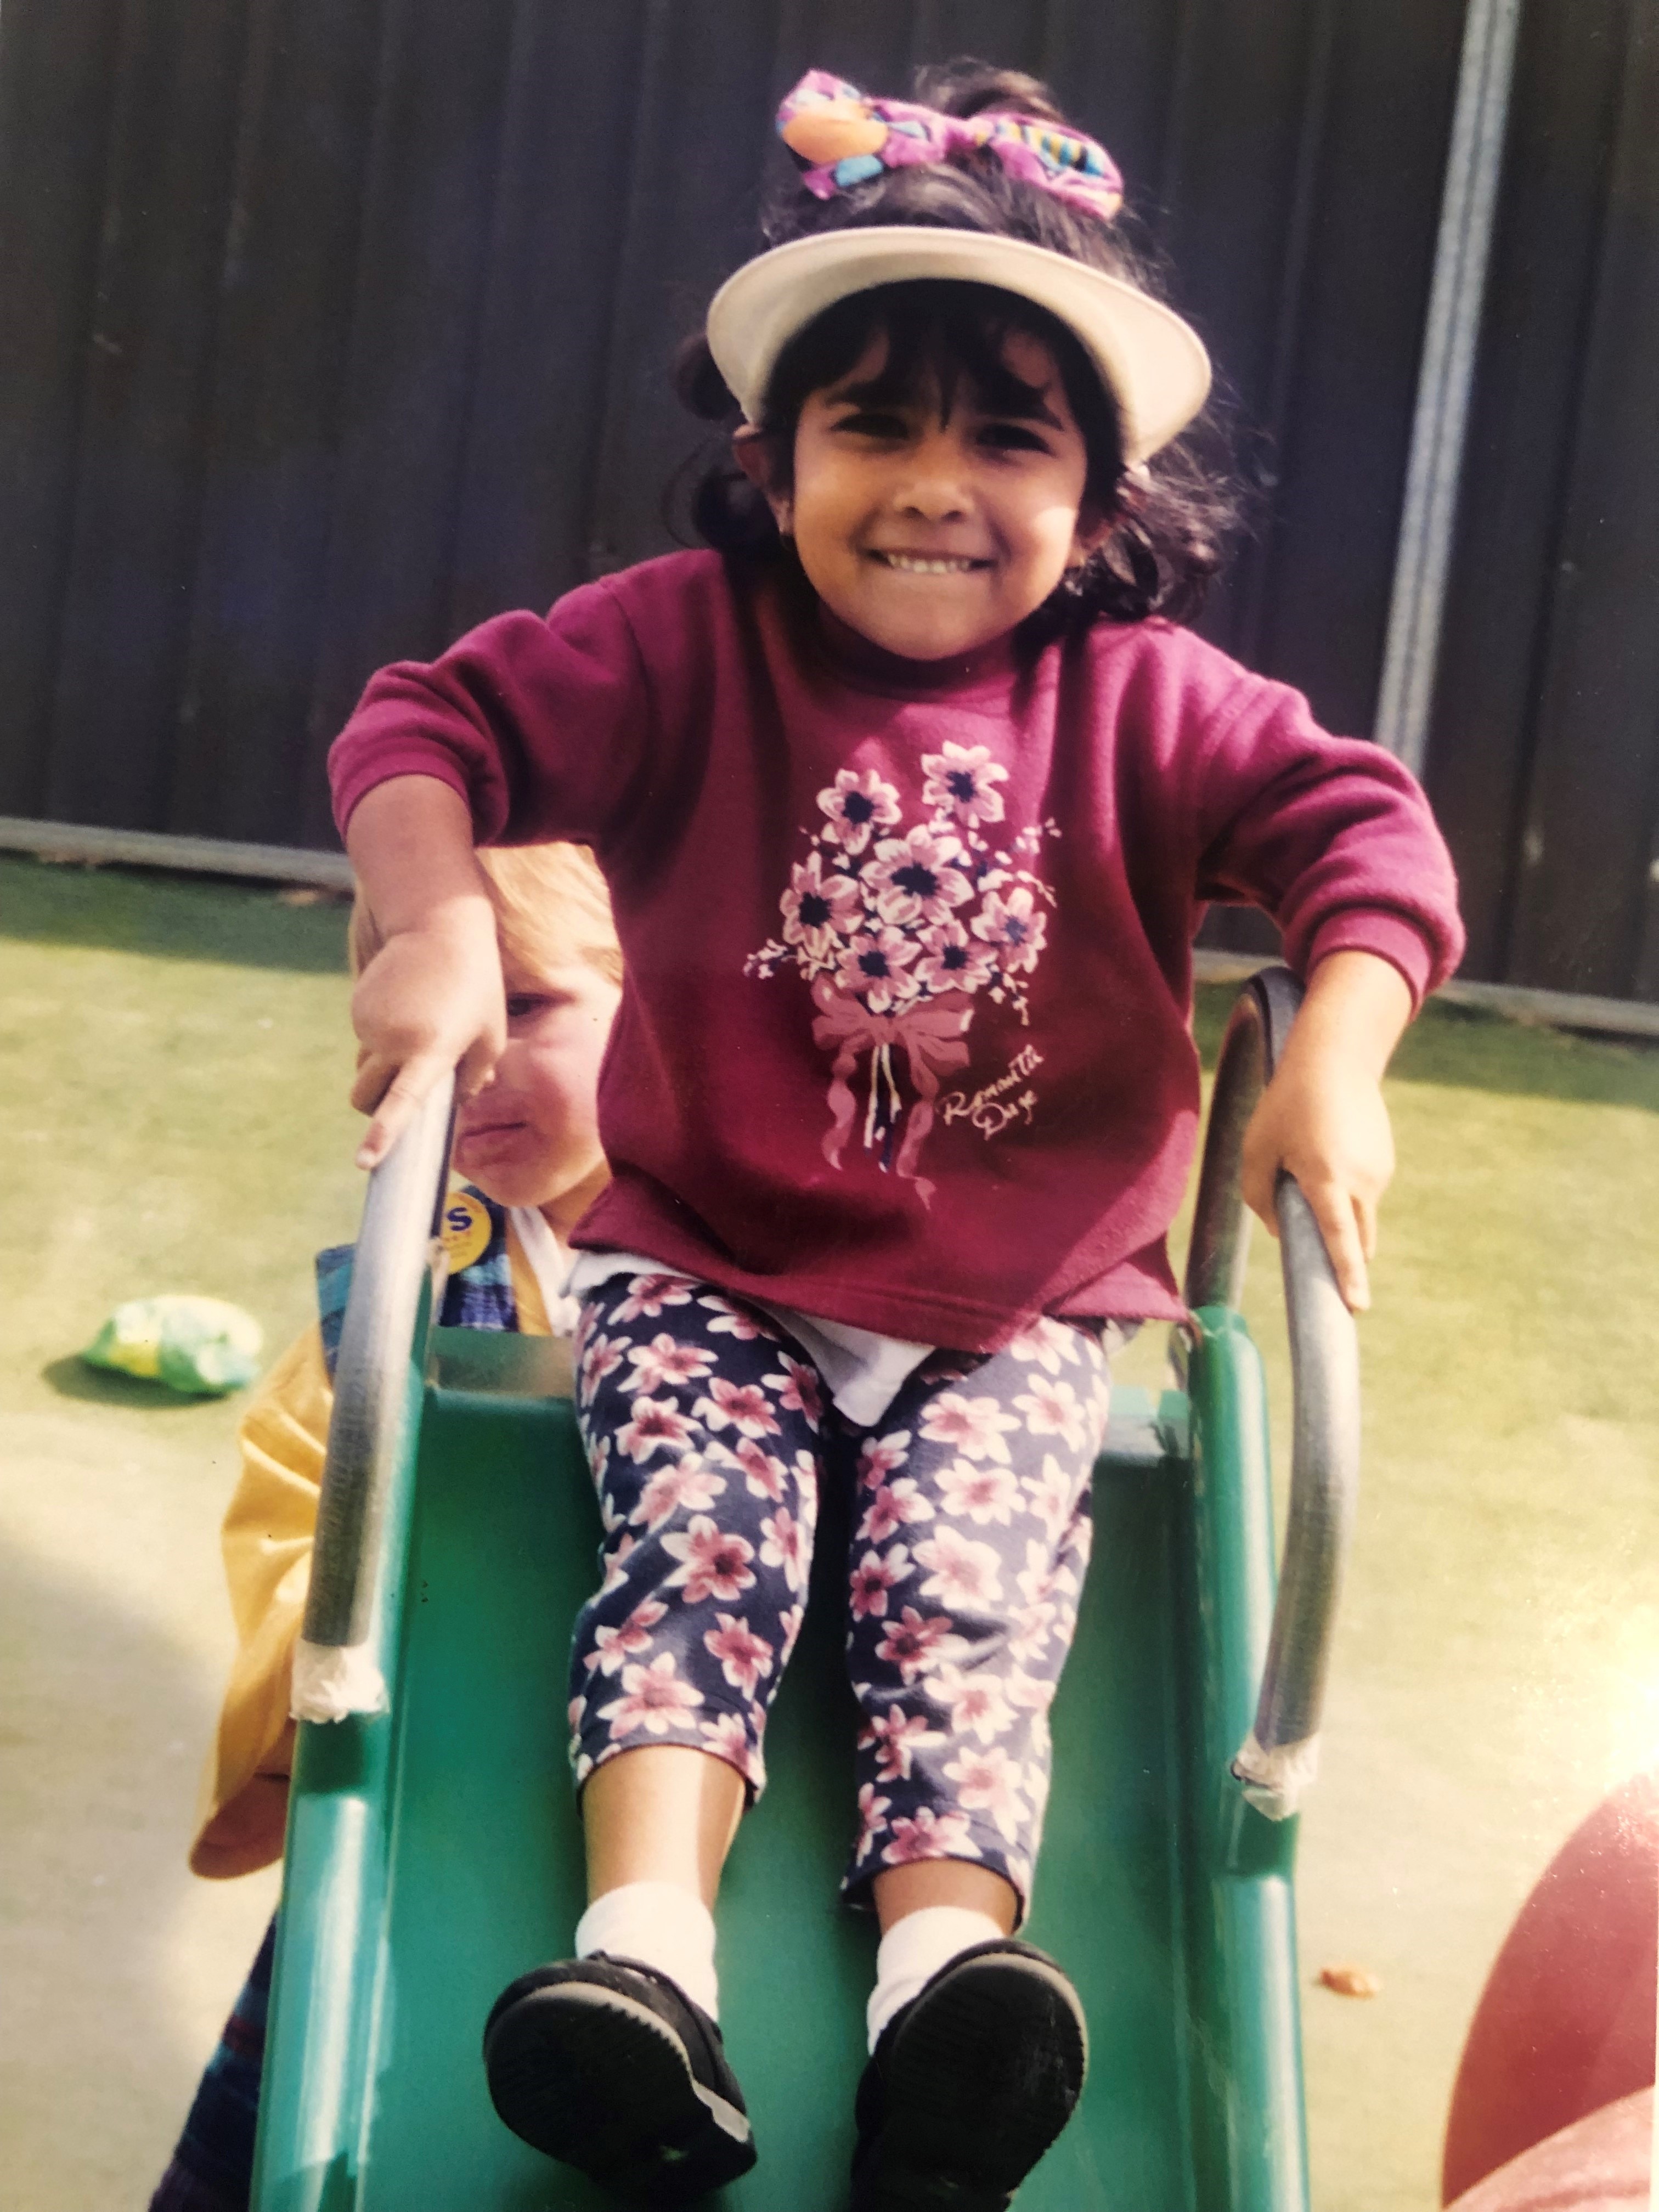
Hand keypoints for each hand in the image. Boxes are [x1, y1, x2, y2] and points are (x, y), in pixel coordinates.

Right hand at [350, 899, 504, 1168]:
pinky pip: (364, 1040)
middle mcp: (394, 1040)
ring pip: (365, 1068)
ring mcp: (370, 1023)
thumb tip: (459, 1102)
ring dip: (383, 1069)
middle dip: (373, 1109)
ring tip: (419, 1031)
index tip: (365, 1161)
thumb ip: (476, 1075)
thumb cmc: (477, 984)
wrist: (438, 926)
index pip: (403, 1101)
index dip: (384, 1133)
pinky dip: (381, 1039)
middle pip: (364, 1096)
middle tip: (398, 1095)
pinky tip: (407, 1007)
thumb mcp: (490, 1032)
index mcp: (431, 1050)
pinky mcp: (357, 1007)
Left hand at [1240, 1053, 1393, 1309]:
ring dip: (1339, 1217)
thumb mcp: (1257, 1148)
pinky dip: (1347, 1194)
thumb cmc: (1287, 1104)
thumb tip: (1277, 1230)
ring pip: (1360, 1216)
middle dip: (1344, 1260)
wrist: (1335, 1060)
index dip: (1348, 1277)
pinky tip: (1326, 1158)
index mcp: (1327, 1180)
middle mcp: (1362, 1181)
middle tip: (1324, 1269)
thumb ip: (1258, 1195)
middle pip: (1358, 1240)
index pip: (1340, 1240)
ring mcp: (1380, 1172)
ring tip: (1308, 1171)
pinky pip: (1364, 1193)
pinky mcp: (1386, 1162)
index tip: (1357, 1307)